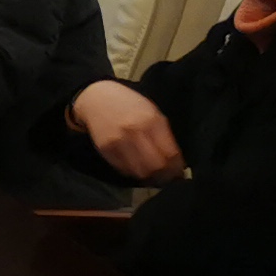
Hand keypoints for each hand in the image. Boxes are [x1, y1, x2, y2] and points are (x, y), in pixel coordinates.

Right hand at [69, 80, 185, 181]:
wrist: (96, 98)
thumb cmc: (129, 104)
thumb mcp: (152, 112)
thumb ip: (164, 134)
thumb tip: (176, 160)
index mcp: (152, 121)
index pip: (170, 154)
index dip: (177, 167)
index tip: (179, 171)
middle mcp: (135, 132)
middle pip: (156, 166)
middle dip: (165, 175)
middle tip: (167, 177)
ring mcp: (118, 142)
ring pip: (141, 172)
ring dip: (149, 176)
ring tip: (153, 174)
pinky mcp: (106, 149)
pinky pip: (124, 170)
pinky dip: (133, 172)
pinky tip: (136, 166)